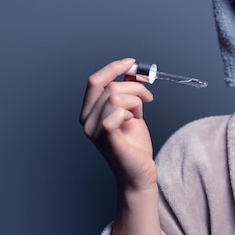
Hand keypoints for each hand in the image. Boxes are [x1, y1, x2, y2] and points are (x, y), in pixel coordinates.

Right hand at [80, 58, 156, 190]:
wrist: (139, 172)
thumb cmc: (134, 144)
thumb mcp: (131, 110)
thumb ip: (128, 91)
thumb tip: (132, 70)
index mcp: (89, 112)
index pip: (94, 81)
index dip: (113, 68)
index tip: (132, 63)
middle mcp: (87, 121)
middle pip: (110, 88)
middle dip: (135, 88)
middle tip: (148, 97)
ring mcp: (95, 132)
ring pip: (116, 98)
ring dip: (136, 102)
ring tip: (139, 114)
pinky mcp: (108, 141)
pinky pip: (114, 115)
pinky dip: (129, 113)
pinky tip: (133, 121)